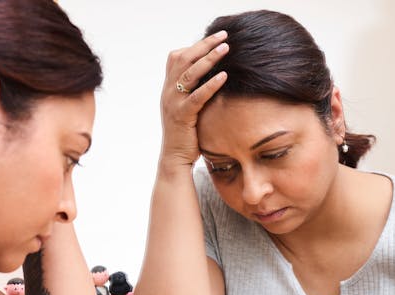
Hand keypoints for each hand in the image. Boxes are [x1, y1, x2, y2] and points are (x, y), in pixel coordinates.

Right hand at [159, 30, 228, 169]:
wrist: (175, 158)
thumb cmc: (186, 134)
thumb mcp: (187, 107)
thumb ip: (193, 91)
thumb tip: (214, 76)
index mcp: (168, 88)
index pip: (176, 57)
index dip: (194, 46)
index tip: (213, 39)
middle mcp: (168, 92)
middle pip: (183, 59)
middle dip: (204, 45)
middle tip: (224, 36)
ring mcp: (173, 104)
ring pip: (189, 74)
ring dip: (209, 58)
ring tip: (226, 49)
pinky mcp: (182, 116)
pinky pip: (197, 96)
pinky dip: (211, 84)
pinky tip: (224, 76)